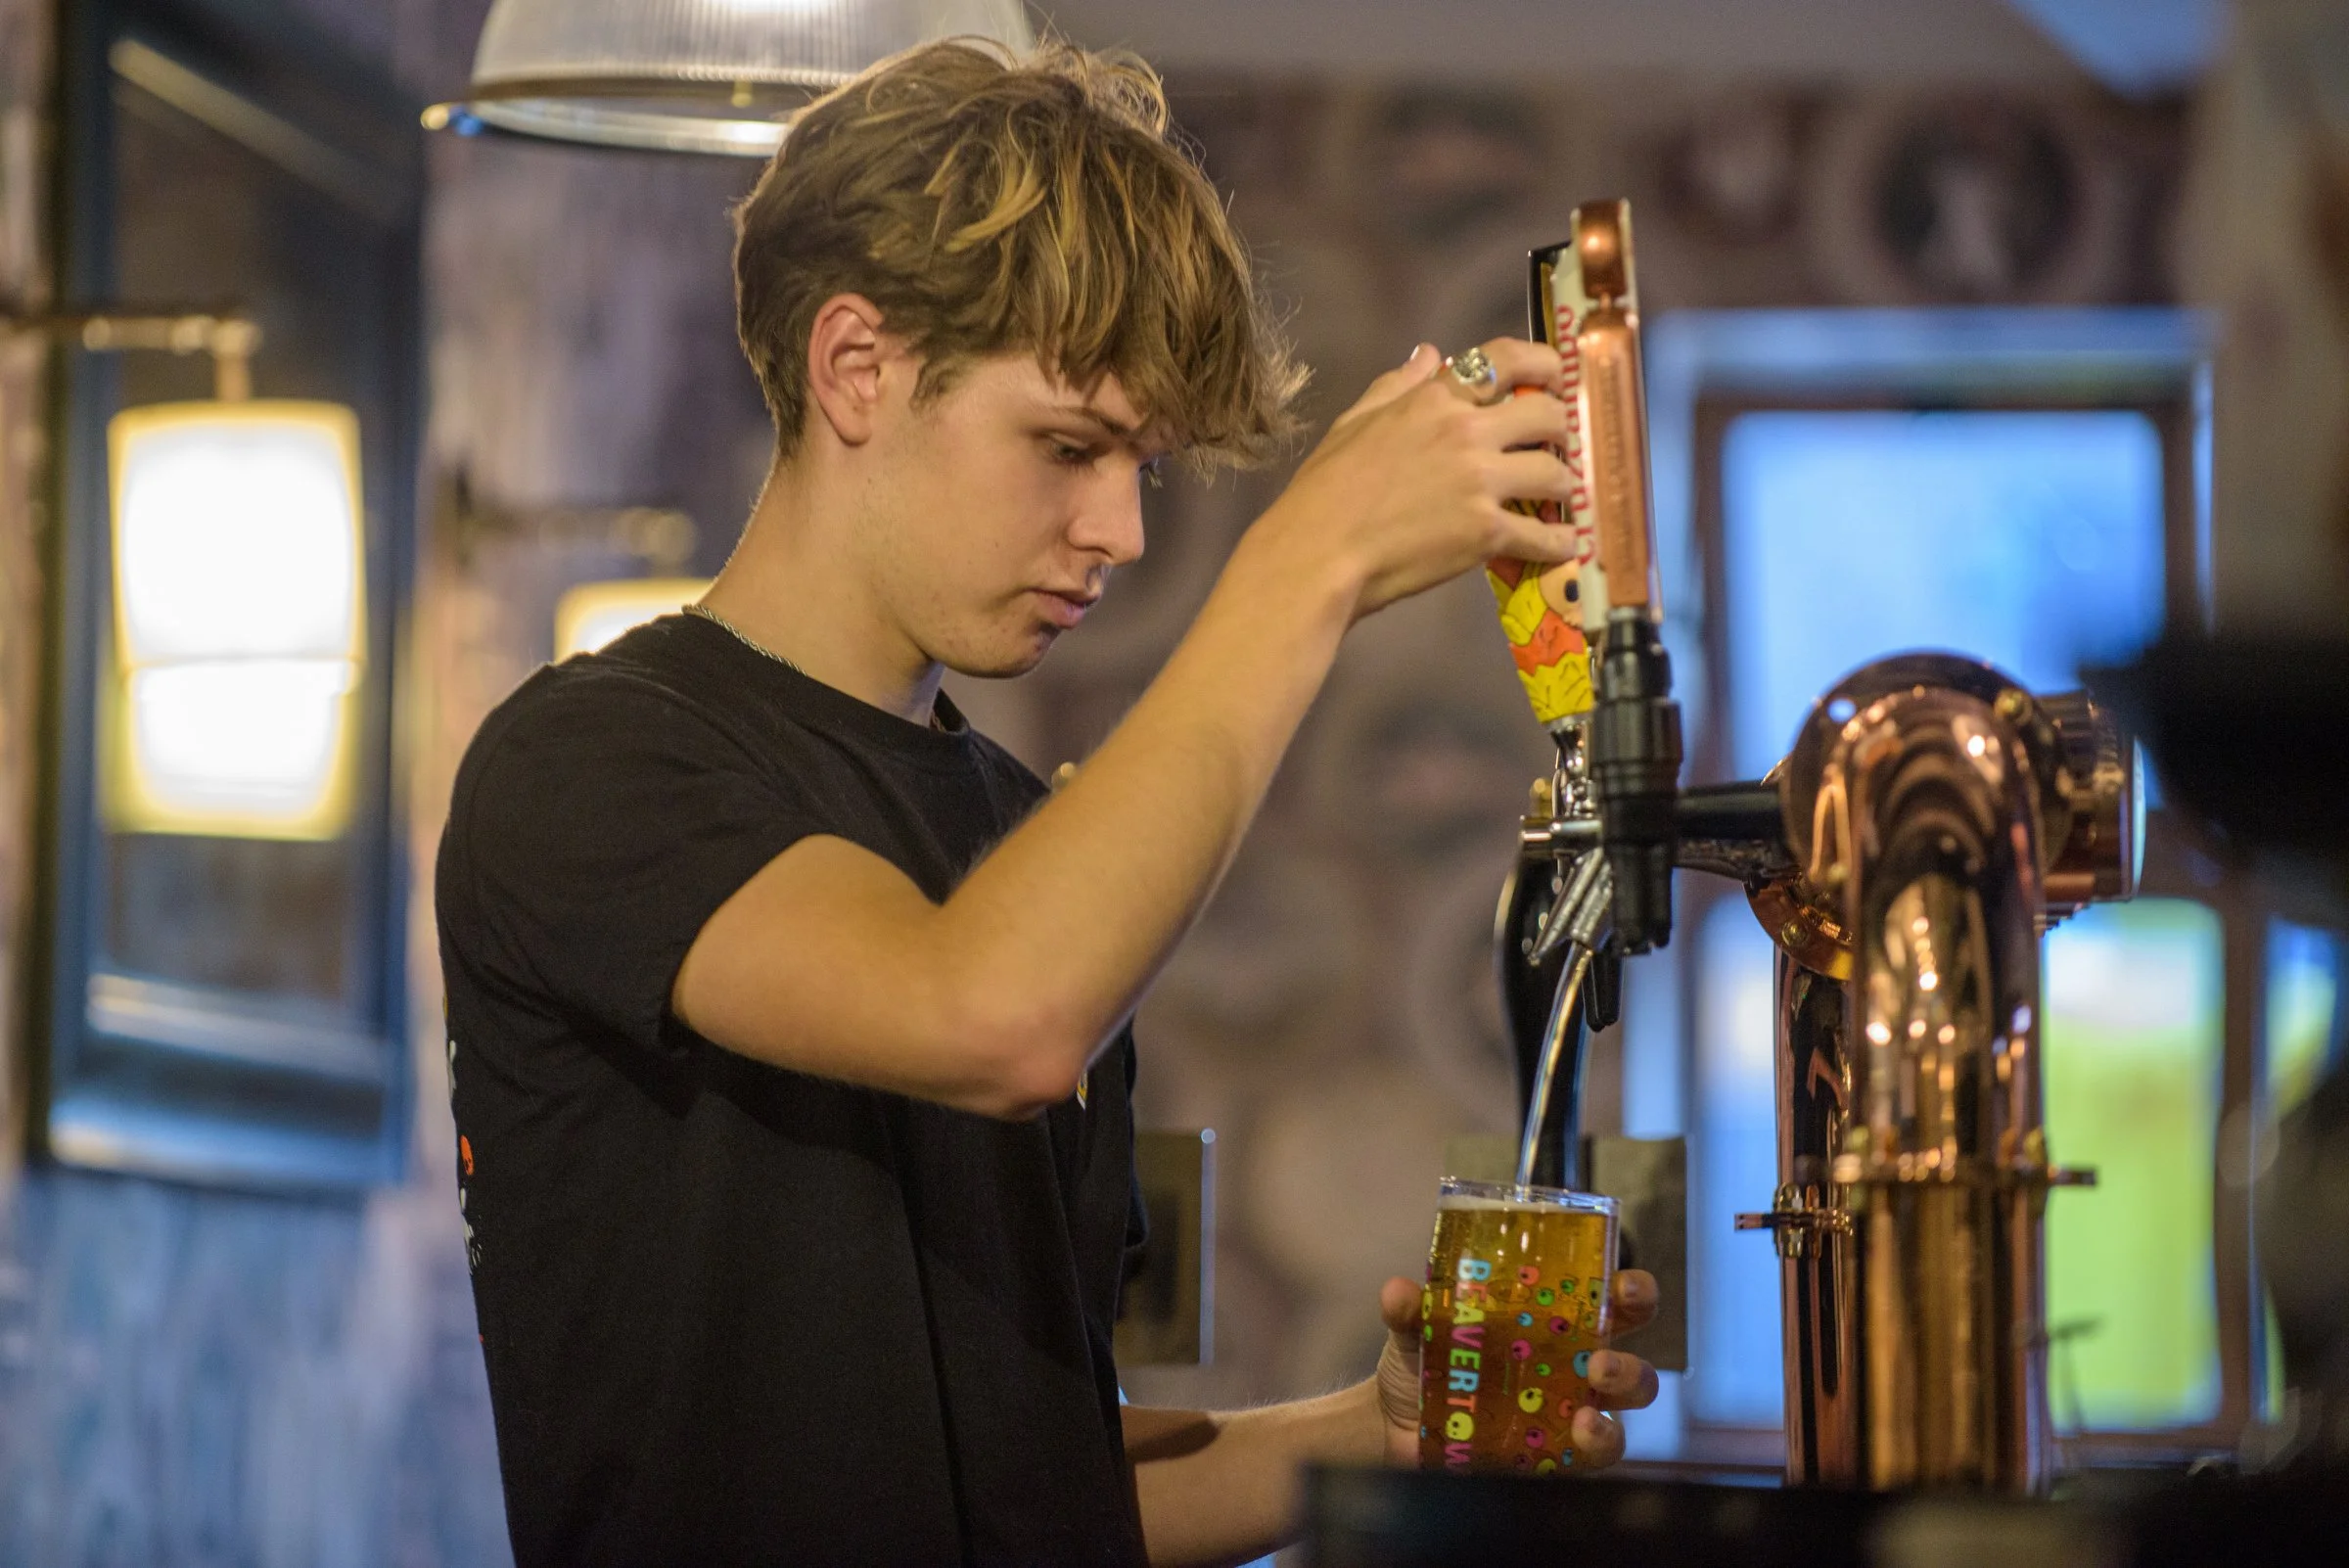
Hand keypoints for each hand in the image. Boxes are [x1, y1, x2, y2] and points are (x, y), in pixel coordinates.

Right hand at [1251, 339, 1576, 621]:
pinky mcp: (1487, 532)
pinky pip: (1545, 535)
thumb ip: (1397, 385)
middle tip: (1556, 450)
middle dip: (1562, 432)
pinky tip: (1563, 547)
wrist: (1316, 553)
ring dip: (1563, 488)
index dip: (1546, 364)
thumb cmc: (1323, 491)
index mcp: (1433, 399)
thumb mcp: (1353, 422)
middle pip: (1549, 416)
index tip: (1557, 378)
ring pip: (1556, 475)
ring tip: (1557, 501)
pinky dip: (1560, 543)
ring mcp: (1481, 481)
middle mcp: (1466, 431)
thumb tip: (1429, 354)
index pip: (1507, 359)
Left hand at [1374, 1268, 1661, 1469]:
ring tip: (1588, 1412)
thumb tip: (1399, 1293)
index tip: (1626, 1289)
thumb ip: (1409, 1311)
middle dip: (1630, 1360)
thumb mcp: (1414, 1330)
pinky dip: (1596, 1445)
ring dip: (1616, 1409)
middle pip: (1632, 1360)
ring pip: (1623, 1410)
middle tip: (1600, 1361)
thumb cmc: (1422, 1363)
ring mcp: (1571, 1413)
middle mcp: (1573, 1366)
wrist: (1395, 1426)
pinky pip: (1596, 1455)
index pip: (1609, 1301)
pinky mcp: (1558, 1454)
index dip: (1632, 1293)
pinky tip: (1576, 1436)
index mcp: (1553, 1322)